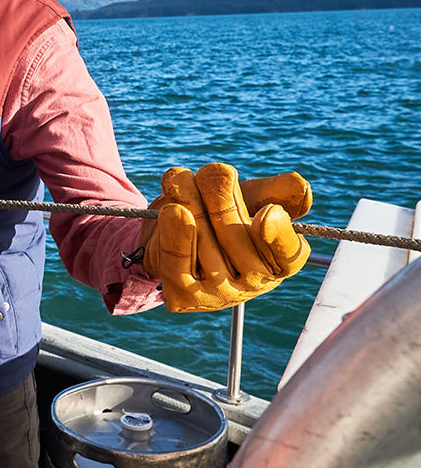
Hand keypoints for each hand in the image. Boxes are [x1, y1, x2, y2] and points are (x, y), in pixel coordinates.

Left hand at [138, 163, 310, 311]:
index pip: (289, 252)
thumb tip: (301, 187)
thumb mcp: (247, 197)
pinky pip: (179, 260)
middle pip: (236, 234)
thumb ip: (274, 191)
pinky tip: (172, 210)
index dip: (277, 234)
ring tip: (179, 179)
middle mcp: (253, 283)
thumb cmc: (215, 214)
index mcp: (278, 260)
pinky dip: (174, 231)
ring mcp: (218, 294)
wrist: (167, 232)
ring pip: (204, 239)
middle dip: (219, 195)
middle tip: (209, 171)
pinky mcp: (183, 295)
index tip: (267, 210)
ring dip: (188, 200)